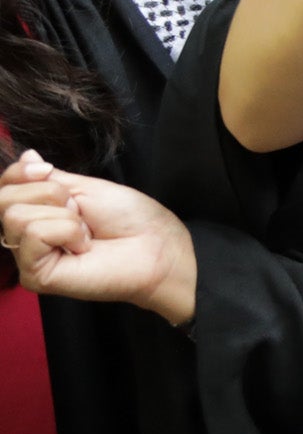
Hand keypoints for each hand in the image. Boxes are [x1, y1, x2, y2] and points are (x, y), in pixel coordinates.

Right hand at [1, 152, 197, 326]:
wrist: (156, 244)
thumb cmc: (129, 217)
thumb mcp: (85, 187)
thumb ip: (49, 177)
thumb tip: (26, 156)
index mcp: (37, 213)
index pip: (4, 187)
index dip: (19, 173)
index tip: (45, 169)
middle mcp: (26, 237)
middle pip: (5, 200)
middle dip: (50, 193)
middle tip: (80, 211)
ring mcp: (28, 258)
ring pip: (16, 216)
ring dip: (63, 215)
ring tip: (84, 231)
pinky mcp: (35, 277)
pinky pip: (34, 234)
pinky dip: (66, 231)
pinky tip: (82, 246)